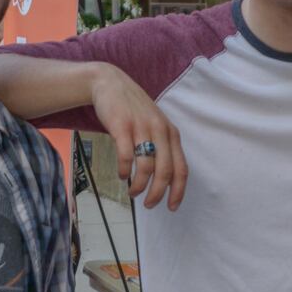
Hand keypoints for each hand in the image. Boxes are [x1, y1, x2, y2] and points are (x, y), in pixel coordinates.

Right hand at [89, 64, 186, 209]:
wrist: (110, 83)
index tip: (172, 207)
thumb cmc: (133, 109)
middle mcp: (160, 131)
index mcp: (171, 133)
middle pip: (165, 172)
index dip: (178, 191)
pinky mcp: (122, 126)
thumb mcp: (155, 125)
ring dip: (139, 186)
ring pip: (145, 167)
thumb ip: (162, 146)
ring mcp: (141, 128)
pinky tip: (120, 175)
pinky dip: (123, 170)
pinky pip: (126, 156)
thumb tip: (164, 179)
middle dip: (157, 194)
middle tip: (149, 205)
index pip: (181, 168)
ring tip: (133, 193)